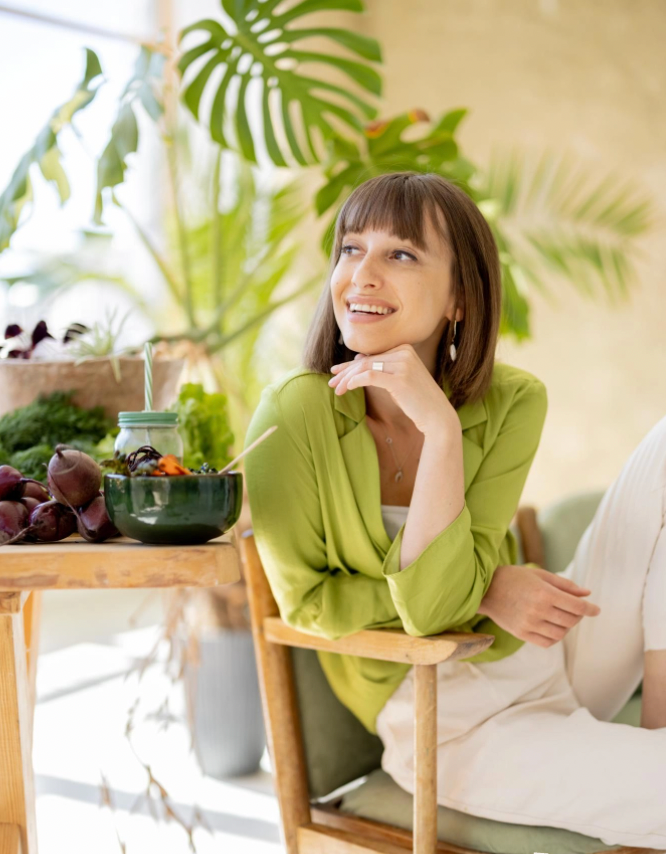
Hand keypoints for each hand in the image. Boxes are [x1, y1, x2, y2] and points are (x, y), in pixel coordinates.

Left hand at [328, 344, 458, 436]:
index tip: (336, 373)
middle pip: (366, 361)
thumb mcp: (399, 377)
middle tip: (331, 382)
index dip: (350, 365)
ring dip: (347, 379)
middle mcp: (404, 352)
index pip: (371, 356)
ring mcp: (403, 364)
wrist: (437, 415)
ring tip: (336, 389)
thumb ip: (381, 366)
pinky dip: (355, 382)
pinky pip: (369, 377)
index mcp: (405, 348)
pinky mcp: (399, 379)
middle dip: (345, 372)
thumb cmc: (418, 398)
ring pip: (365, 368)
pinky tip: (346, 388)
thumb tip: (358, 357)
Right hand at [477, 564, 600, 647]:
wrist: (486, 589)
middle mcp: (538, 610)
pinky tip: (552, 626)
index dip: (590, 609)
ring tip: (562, 617)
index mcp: (544, 593)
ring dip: (567, 627)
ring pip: (561, 634)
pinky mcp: (522, 634)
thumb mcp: (540, 575)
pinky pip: (547, 642)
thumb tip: (587, 594)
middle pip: (571, 620)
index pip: (576, 606)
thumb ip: (565, 585)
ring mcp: (529, 624)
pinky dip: (555, 636)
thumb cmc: (514, 578)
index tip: (597, 610)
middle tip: (576, 609)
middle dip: (578, 615)